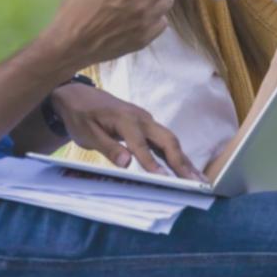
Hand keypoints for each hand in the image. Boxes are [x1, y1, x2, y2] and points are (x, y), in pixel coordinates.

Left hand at [52, 83, 204, 180]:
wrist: (79, 95)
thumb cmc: (80, 116)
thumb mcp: (86, 134)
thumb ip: (108, 147)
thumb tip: (126, 163)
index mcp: (124, 119)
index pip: (141, 144)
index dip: (152, 163)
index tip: (165, 178)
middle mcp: (141, 118)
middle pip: (166, 139)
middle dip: (181, 161)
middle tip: (195, 181)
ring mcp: (146, 120)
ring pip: (170, 140)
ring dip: (183, 159)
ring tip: (197, 179)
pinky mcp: (147, 125)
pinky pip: (164, 140)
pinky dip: (176, 154)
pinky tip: (185, 168)